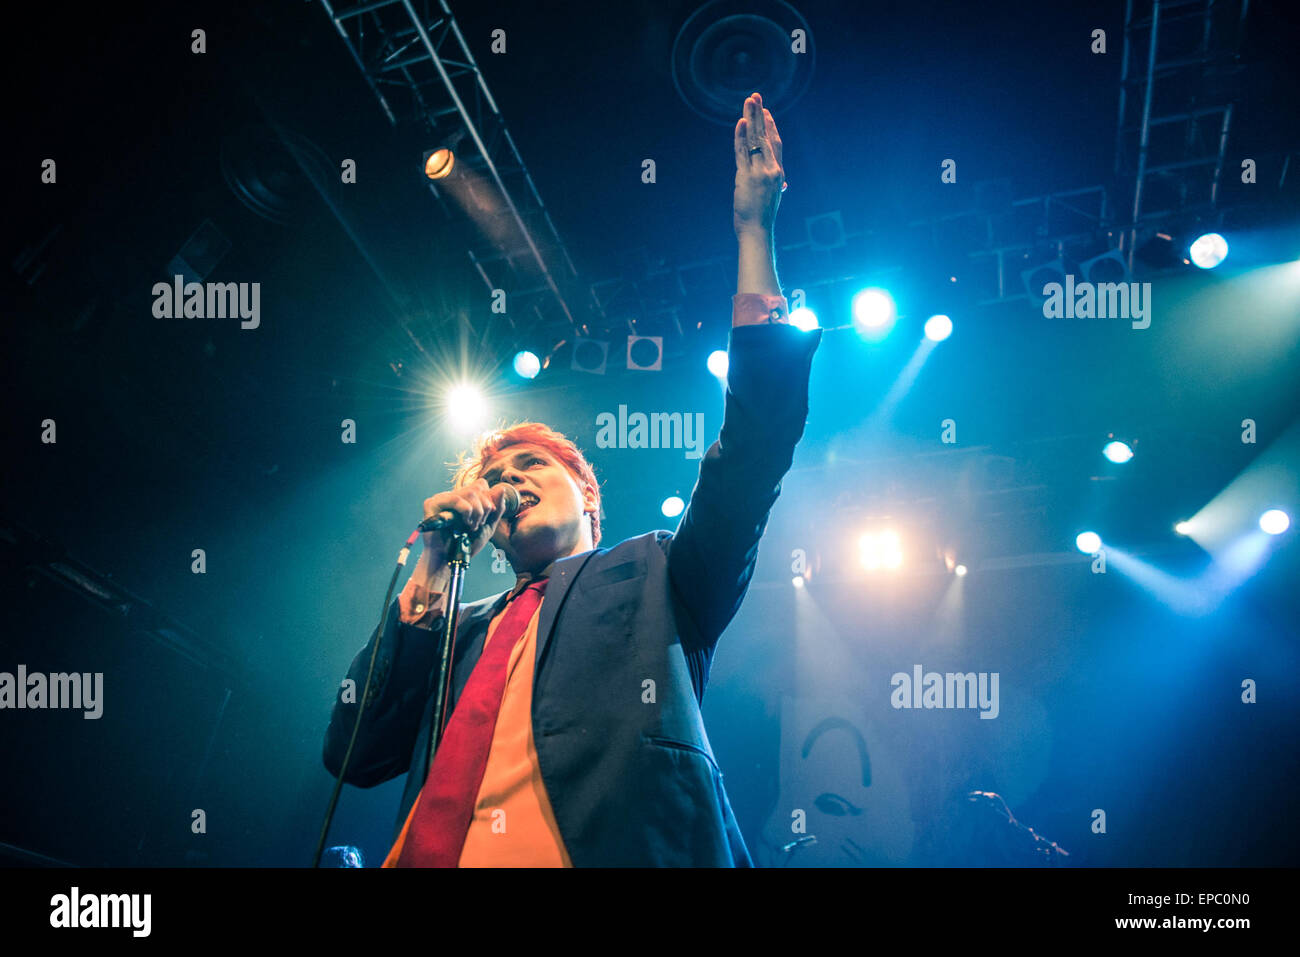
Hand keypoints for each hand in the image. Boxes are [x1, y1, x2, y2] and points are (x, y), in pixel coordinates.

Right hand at [419, 479, 508, 562]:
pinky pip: (456, 499)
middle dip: (485, 508)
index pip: (480, 485)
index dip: (489, 499)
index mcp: (463, 499)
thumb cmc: (467, 545)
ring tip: (472, 526)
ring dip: (477, 511)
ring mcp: (441, 499)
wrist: (451, 560)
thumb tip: (502, 488)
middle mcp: (452, 496)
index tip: (486, 518)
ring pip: (469, 492)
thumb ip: (497, 508)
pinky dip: (466, 511)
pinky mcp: (432, 504)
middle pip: (477, 488)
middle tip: (479, 525)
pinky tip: (464, 523)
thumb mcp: (488, 526)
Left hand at [733, 92, 784, 237]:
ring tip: (749, 100)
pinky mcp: (746, 176)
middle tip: (756, 96)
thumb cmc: (762, 218)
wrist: (758, 231)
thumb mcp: (773, 198)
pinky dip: (741, 136)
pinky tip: (741, 122)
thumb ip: (777, 186)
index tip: (766, 112)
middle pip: (766, 136)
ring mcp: (759, 172)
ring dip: (751, 118)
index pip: (775, 144)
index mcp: (778, 173)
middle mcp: (772, 169)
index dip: (771, 127)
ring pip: (755, 139)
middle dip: (761, 115)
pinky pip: (742, 152)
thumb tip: (783, 184)